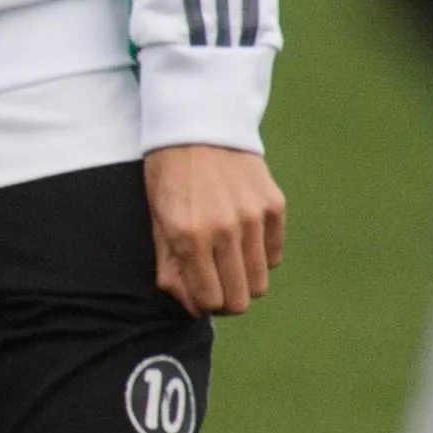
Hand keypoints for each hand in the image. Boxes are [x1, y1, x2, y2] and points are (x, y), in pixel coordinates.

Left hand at [142, 143, 285, 316]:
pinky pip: (275, 254)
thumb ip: (170, 267)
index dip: (204, 303)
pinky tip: (244, 240)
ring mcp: (253, 217)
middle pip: (240, 298)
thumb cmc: (169, 174)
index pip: (209, 300)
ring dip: (244, 280)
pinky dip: (262, 256)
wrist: (199, 124)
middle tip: (215, 282)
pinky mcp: (274, 204)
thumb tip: (192, 308)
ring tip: (228, 262)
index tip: (199, 292)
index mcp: (189, 236)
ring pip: (260, 281)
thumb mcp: (157, 219)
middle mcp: (225, 230)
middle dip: (226, 299)